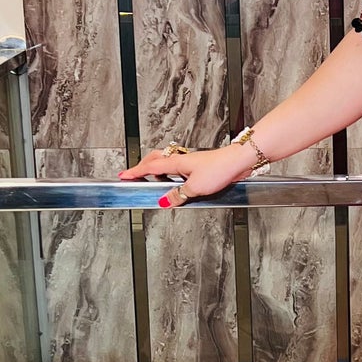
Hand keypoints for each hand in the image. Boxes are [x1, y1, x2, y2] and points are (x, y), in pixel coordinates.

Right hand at [117, 143, 254, 206]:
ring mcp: (190, 162)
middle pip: (155, 160)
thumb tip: (164, 201)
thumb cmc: (220, 169)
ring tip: (153, 181)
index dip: (135, 172)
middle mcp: (181, 160)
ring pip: (167, 163)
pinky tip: (177, 183)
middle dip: (143, 167)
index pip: (149, 167)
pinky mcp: (200, 166)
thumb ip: (178, 195)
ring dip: (157, 170)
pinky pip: (179, 169)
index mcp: (176, 163)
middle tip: (135, 176)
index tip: (124, 175)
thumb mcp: (195, 188)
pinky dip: (172, 174)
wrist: (238, 161)